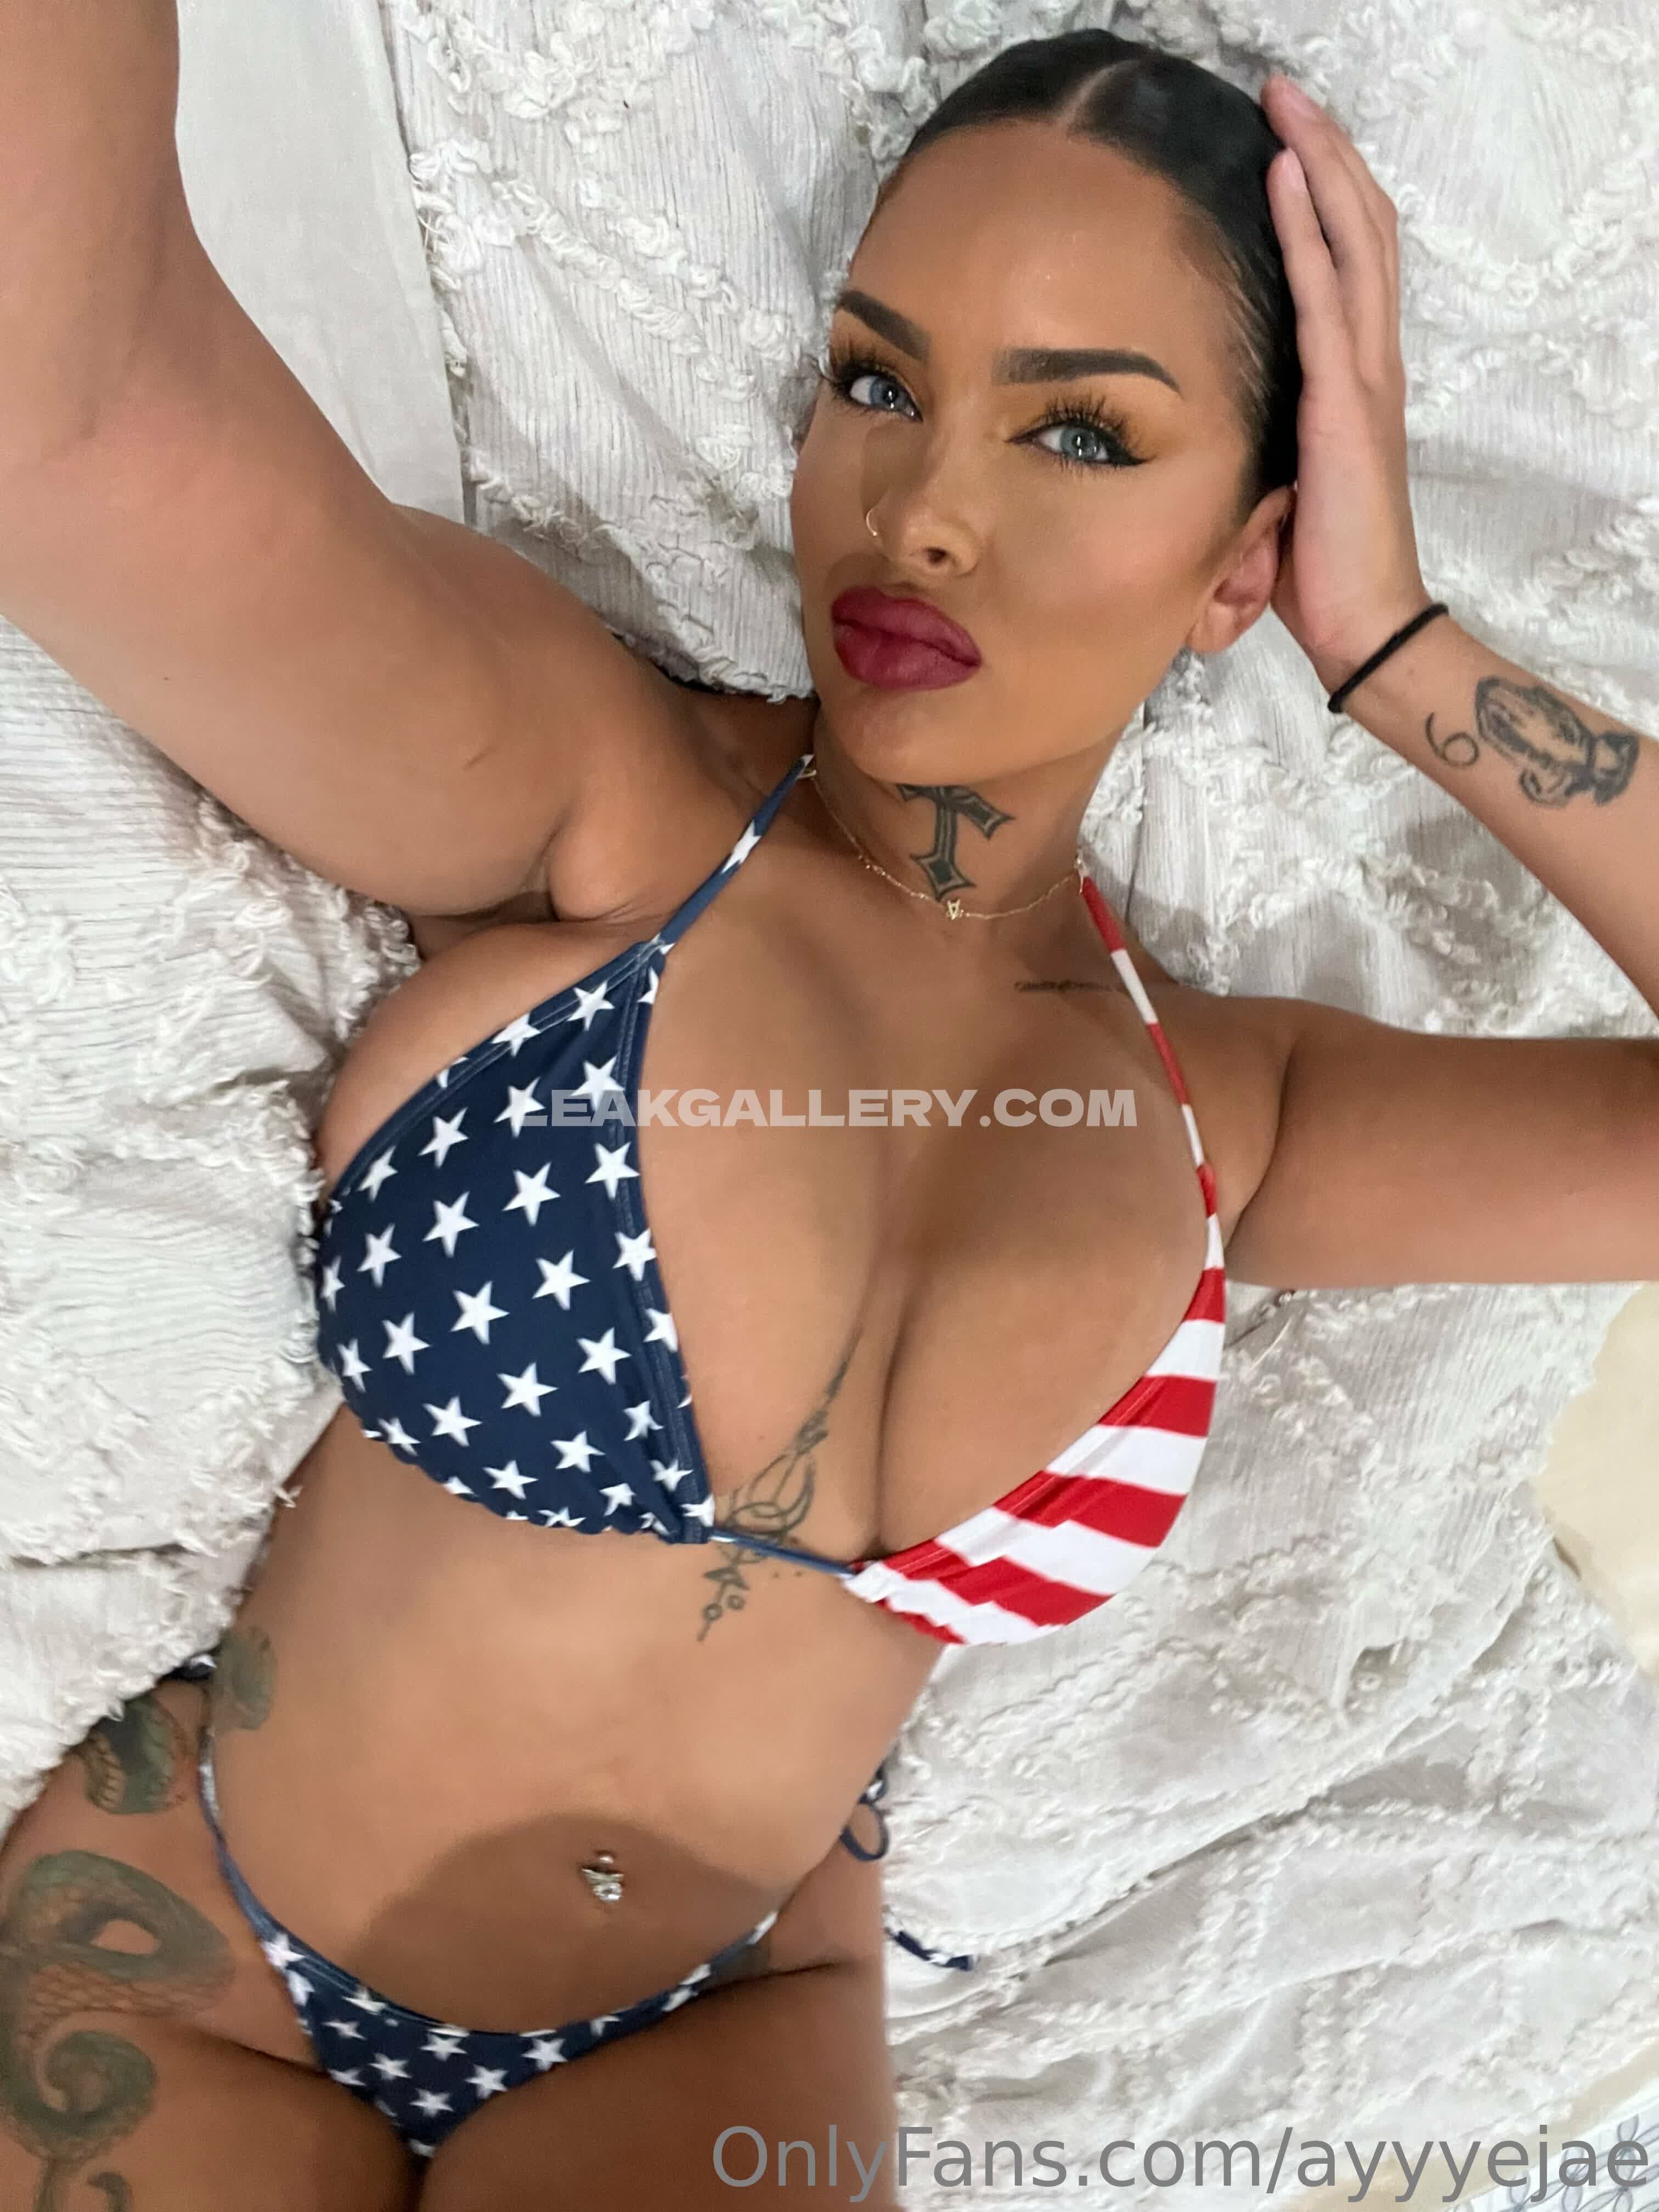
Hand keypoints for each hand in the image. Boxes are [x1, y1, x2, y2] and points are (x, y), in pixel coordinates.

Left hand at [1259, 77, 1432, 697]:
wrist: (1363, 625)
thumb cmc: (1318, 570)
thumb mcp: (1275, 488)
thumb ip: (1253, 443)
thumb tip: (1196, 430)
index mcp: (1353, 382)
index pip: (1349, 262)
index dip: (1325, 196)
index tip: (1285, 143)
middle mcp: (1368, 364)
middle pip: (1359, 228)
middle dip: (1324, 153)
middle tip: (1285, 94)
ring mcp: (1363, 378)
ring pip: (1353, 240)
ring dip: (1319, 165)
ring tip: (1287, 106)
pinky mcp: (1343, 402)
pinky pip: (1326, 296)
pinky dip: (1308, 230)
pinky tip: (1284, 177)